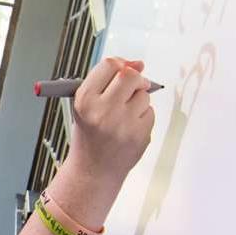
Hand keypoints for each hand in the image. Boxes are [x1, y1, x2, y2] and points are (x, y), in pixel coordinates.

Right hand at [67, 56, 155, 180]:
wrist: (93, 170)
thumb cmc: (90, 134)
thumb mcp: (86, 105)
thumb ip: (106, 82)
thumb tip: (138, 63)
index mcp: (85, 100)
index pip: (109, 65)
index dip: (120, 64)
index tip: (123, 68)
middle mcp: (103, 110)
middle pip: (130, 76)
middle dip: (135, 78)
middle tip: (133, 86)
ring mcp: (122, 124)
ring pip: (144, 95)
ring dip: (139, 100)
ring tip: (125, 116)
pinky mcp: (139, 135)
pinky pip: (150, 113)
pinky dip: (143, 117)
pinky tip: (130, 128)